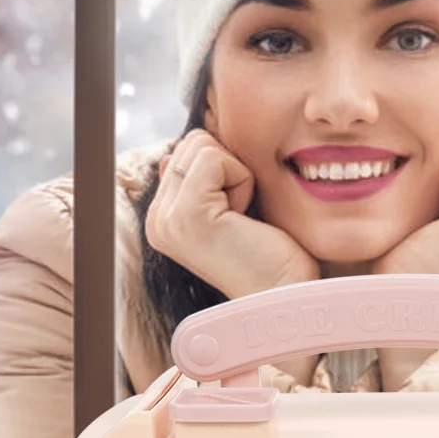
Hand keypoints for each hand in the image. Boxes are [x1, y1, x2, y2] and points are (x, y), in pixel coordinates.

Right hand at [146, 129, 319, 301]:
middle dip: (228, 168)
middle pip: (192, 142)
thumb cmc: (267, 256)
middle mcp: (156, 220)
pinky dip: (242, 180)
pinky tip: (243, 216)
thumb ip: (194, 183)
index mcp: (161, 219)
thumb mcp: (224, 212)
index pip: (184, 151)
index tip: (234, 213)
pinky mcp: (187, 213)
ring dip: (236, 174)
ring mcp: (167, 218)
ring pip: (201, 146)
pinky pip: (214, 158)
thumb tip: (169, 157)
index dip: (223, 170)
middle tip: (239, 215)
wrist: (282, 294)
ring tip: (239, 217)